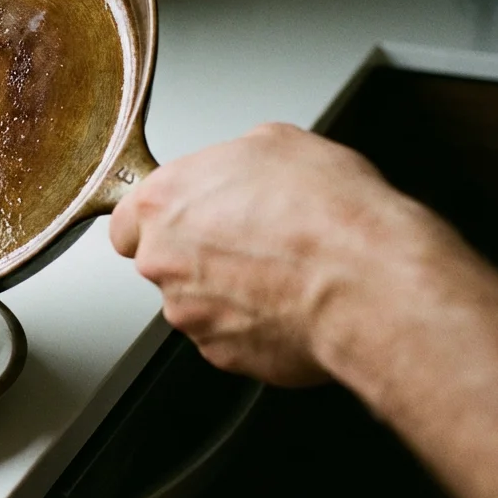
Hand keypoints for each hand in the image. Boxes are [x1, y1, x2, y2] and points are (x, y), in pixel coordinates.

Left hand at [109, 123, 473, 386]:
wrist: (370, 285)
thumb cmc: (330, 215)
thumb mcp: (278, 143)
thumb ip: (233, 159)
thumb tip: (239, 169)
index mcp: (163, 202)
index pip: (127, 217)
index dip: (161, 217)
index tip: (186, 215)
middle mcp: (162, 260)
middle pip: (162, 259)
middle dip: (197, 252)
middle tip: (251, 239)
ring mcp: (189, 313)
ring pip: (195, 300)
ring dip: (226, 290)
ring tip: (280, 272)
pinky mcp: (222, 353)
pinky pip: (229, 336)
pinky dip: (253, 324)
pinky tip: (290, 303)